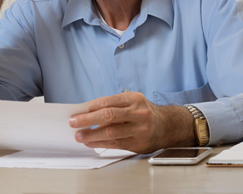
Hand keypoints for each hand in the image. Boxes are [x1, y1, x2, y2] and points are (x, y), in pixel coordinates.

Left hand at [68, 92, 195, 153]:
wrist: (168, 126)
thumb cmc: (145, 112)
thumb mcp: (133, 102)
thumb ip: (114, 105)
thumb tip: (88, 112)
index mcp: (135, 99)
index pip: (108, 101)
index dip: (91, 107)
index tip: (77, 111)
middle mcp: (139, 113)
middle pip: (109, 116)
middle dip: (88, 119)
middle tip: (73, 122)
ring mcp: (140, 129)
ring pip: (111, 132)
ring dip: (91, 135)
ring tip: (79, 136)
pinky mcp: (139, 143)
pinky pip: (116, 144)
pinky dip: (100, 143)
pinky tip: (91, 142)